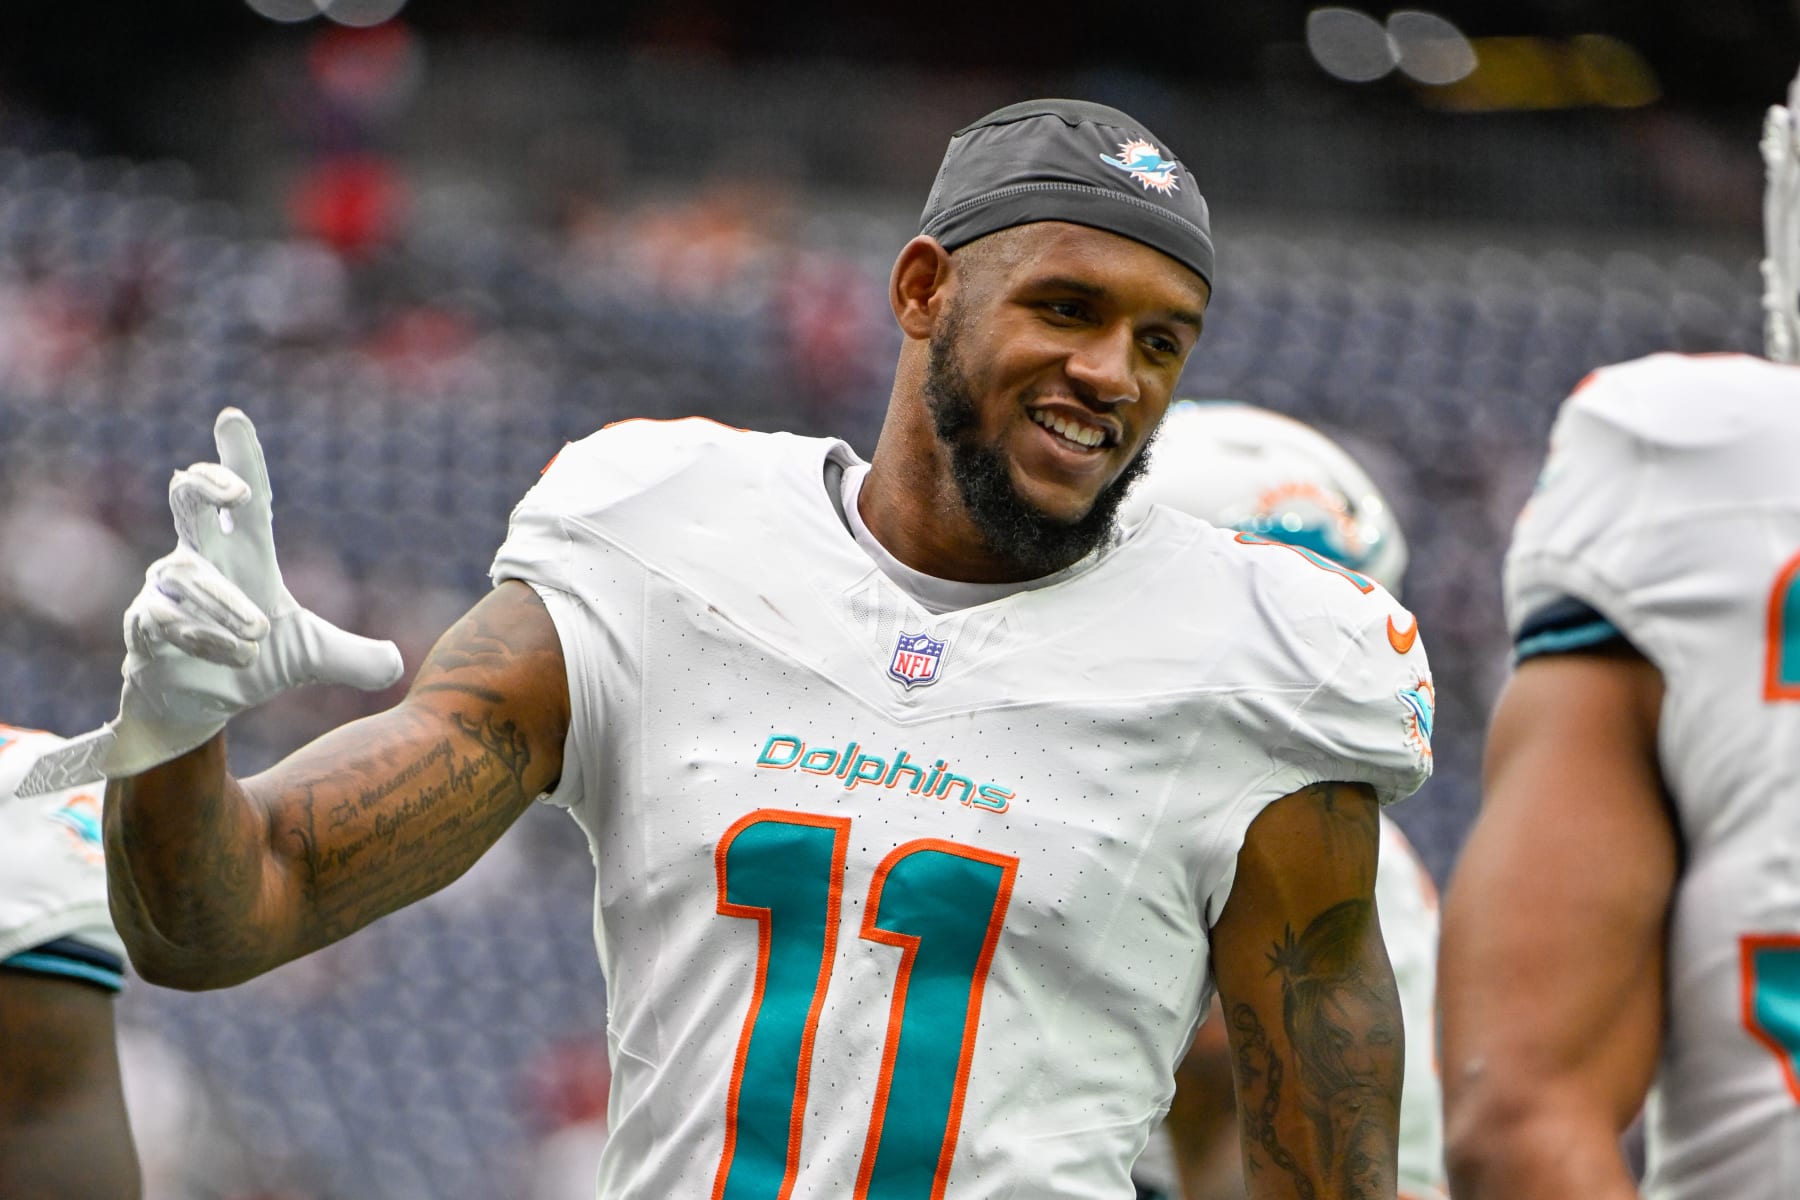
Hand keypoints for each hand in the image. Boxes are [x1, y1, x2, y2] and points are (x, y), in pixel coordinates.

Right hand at [103, 407, 403, 776]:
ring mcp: (165, 590)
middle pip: (188, 502)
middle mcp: (199, 559)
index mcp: (242, 554)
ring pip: (187, 574)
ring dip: (224, 603)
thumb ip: (352, 657)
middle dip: (205, 485)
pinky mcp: (145, 625)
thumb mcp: (311, 658)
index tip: (232, 417)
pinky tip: (237, 657)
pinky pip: (165, 619)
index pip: (244, 501)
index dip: (240, 459)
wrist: (199, 704)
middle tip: (238, 491)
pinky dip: (205, 637)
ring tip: (258, 635)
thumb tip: (396, 665)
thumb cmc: (251, 660)